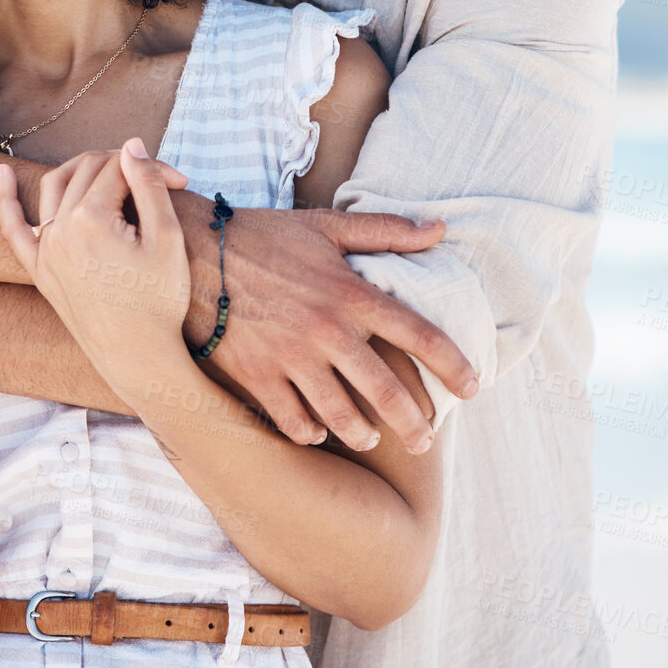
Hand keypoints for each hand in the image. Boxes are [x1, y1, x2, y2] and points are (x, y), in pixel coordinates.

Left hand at [0, 139, 192, 389]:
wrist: (138, 357)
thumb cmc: (158, 301)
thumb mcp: (167, 238)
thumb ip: (148, 184)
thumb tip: (132, 144)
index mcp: (91, 218)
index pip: (119, 168)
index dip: (151, 167)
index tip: (180, 181)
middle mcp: (59, 229)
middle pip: (88, 171)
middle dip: (122, 166)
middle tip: (156, 180)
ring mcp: (45, 250)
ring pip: (55, 186)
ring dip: (81, 168)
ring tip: (109, 165)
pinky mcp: (39, 270)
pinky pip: (13, 229)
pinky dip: (5, 199)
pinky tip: (0, 172)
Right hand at [175, 202, 476, 454]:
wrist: (194, 252)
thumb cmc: (264, 237)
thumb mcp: (326, 226)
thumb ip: (385, 230)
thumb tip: (440, 230)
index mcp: (351, 293)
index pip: (420, 334)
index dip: (454, 365)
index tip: (474, 387)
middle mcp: (328, 331)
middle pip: (388, 392)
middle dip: (414, 424)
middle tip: (425, 440)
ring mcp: (292, 358)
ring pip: (343, 416)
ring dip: (363, 433)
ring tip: (371, 437)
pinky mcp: (258, 376)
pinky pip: (294, 421)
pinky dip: (310, 432)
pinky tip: (318, 431)